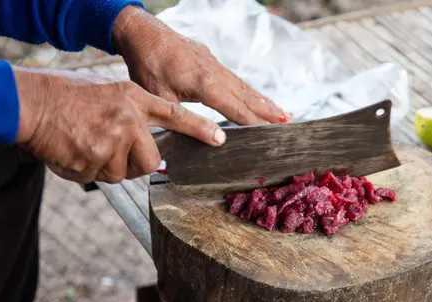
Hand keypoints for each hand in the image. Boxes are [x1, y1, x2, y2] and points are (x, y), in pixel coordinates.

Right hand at [13, 67, 225, 183]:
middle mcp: (128, 120)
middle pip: (151, 162)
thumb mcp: (108, 92)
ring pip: (121, 174)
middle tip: (115, 151)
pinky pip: (97, 179)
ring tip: (86, 144)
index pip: (175, 116)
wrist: (30, 103)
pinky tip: (72, 151)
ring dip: (105, 167)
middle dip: (136, 164)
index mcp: (133, 99)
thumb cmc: (67, 96)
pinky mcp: (93, 161)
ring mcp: (112, 142)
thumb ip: (132, 113)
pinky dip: (84, 171)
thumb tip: (145, 139)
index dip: (199, 129)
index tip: (220, 139)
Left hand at [112, 6, 289, 128]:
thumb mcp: (159, 97)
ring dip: (264, 101)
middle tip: (288, 123)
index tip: (272, 131)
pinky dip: (250, 90)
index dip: (254, 121)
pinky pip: (236, 79)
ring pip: (244, 86)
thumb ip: (182, 119)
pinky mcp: (211, 60)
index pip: (235, 108)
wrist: (142, 33)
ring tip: (282, 113)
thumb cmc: (148, 65)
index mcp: (204, 83)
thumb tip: (198, 138)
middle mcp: (215, 72)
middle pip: (247, 96)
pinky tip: (256, 97)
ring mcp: (215, 64)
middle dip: (268, 111)